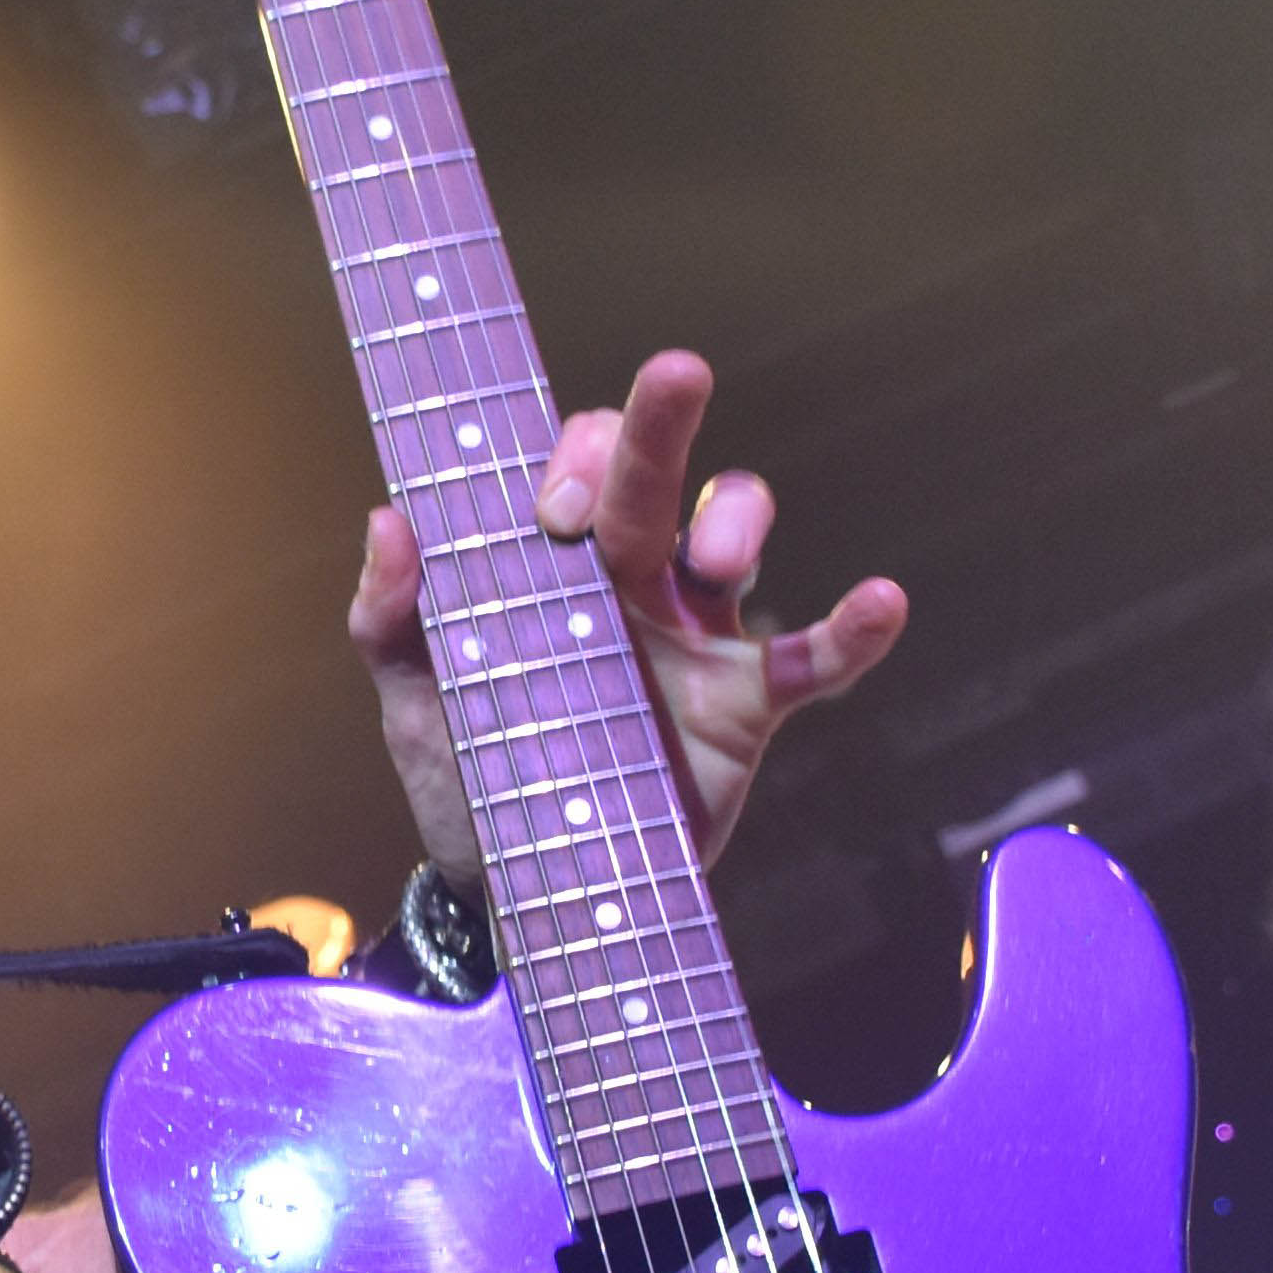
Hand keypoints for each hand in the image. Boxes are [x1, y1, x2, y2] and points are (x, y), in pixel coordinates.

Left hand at [352, 349, 906, 875]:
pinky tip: (881, 601)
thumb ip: (391, 618)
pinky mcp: (745, 704)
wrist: (518, 888)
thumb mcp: (413, 699)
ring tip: (720, 559)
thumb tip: (390, 520)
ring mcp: (694, 634)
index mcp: (548, 563)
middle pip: (653, 476)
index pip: (571, 467)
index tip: (552, 510)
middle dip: (660, 423)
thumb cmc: (469, 773)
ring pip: (733, 534)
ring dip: (737, 519)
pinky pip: (812, 659)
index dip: (571, 459)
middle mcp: (627, 578)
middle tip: (670, 384)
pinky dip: (852, 632)